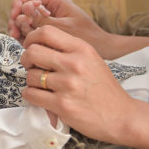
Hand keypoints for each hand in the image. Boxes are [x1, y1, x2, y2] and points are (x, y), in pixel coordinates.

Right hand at [8, 0, 112, 55]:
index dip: (18, 3)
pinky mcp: (49, 32)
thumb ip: (42, 20)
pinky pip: (32, 31)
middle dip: (16, 18)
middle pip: (24, 7)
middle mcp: (51, 9)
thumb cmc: (89, 38)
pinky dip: (26, 36)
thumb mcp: (64, 28)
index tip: (14, 17)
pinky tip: (25, 43)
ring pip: (26, 20)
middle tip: (14, 32)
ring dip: (19, 28)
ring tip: (19, 38)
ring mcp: (49, 21)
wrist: (105, 51)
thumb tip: (23, 11)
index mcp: (56, 2)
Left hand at [21, 25, 131, 143]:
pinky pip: (31, 95)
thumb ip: (67, 49)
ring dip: (31, 81)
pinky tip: (39, 97)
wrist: (122, 117)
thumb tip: (36, 44)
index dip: (31, 38)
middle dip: (26, 59)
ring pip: (31, 76)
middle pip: (32, 52)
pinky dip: (30, 96)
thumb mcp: (91, 59)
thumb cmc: (104, 88)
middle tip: (31, 67)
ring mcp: (68, 85)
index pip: (45, 32)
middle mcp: (74, 64)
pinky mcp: (62, 105)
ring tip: (41, 85)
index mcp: (81, 48)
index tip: (31, 46)